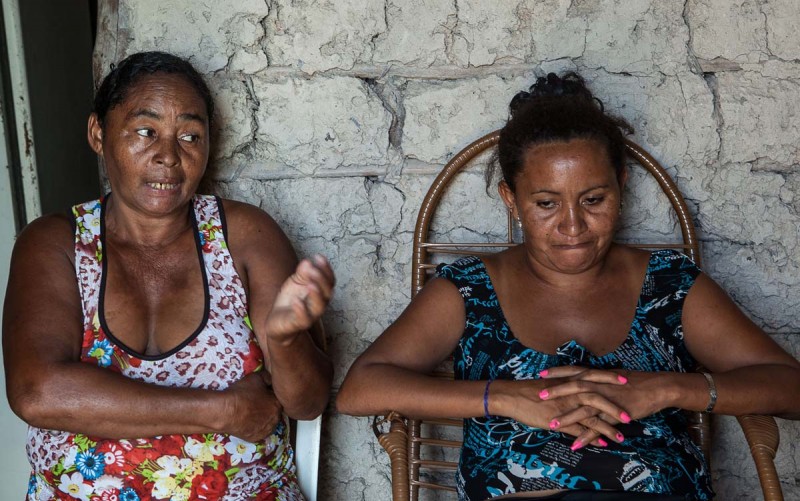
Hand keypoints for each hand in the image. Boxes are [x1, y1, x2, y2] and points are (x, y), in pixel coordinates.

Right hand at [224, 372, 282, 441]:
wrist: (225, 411)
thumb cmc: (241, 393)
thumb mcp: (256, 377)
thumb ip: (268, 377)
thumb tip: (272, 379)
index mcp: (277, 405)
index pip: (278, 399)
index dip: (270, 395)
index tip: (263, 394)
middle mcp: (275, 419)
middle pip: (274, 411)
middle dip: (267, 407)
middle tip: (256, 402)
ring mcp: (266, 431)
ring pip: (267, 422)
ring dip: (263, 418)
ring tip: (251, 412)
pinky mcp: (256, 438)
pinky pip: (258, 431)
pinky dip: (255, 427)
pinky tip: (247, 420)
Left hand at [265, 255, 334, 344]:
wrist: (277, 321)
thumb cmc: (290, 301)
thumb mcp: (295, 283)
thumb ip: (302, 273)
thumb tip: (308, 261)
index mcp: (320, 293)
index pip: (329, 281)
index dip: (326, 269)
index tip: (318, 257)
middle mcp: (319, 304)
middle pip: (327, 293)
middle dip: (321, 280)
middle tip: (312, 269)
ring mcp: (310, 315)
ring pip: (319, 307)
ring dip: (316, 295)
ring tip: (310, 284)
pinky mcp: (298, 324)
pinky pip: (303, 319)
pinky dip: (301, 310)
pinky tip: (296, 301)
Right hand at [491, 370, 629, 447]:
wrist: (512, 396)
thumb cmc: (529, 390)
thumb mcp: (551, 385)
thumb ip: (565, 388)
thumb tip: (575, 390)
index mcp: (568, 381)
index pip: (593, 377)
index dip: (609, 379)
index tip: (625, 380)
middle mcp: (569, 393)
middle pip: (597, 397)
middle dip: (615, 406)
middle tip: (630, 413)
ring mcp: (565, 407)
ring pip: (591, 416)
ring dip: (608, 427)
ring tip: (622, 435)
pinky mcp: (558, 420)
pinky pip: (579, 430)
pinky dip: (592, 437)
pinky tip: (602, 443)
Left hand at [539, 366, 671, 447]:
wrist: (657, 388)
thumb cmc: (636, 381)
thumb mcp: (613, 375)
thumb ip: (597, 378)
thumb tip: (585, 376)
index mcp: (598, 376)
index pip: (574, 371)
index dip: (557, 372)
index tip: (541, 373)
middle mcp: (601, 386)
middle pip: (574, 388)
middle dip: (556, 392)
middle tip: (539, 396)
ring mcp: (608, 401)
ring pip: (584, 409)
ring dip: (568, 418)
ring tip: (552, 425)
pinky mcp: (616, 415)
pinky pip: (599, 427)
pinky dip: (586, 436)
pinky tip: (575, 444)